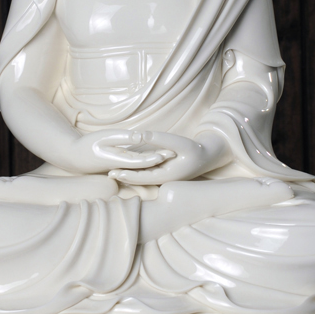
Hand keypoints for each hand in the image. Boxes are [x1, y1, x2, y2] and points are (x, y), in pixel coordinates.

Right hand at [67, 129, 174, 174]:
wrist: (74, 158)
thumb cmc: (87, 145)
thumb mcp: (105, 137)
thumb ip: (124, 137)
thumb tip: (141, 136)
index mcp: (119, 161)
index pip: (141, 160)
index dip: (156, 156)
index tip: (169, 151)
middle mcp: (123, 167)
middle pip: (145, 164)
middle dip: (160, 159)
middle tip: (176, 153)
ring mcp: (121, 167)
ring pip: (142, 165)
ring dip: (155, 159)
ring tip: (170, 152)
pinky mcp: (120, 165)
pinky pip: (136, 163)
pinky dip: (147, 159)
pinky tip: (156, 154)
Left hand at [109, 130, 229, 184]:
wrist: (206, 156)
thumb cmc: (194, 149)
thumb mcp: (178, 142)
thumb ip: (159, 139)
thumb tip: (140, 134)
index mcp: (166, 176)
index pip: (142, 177)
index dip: (127, 175)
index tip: (114, 171)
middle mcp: (163, 179)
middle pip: (139, 179)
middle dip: (124, 177)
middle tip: (108, 174)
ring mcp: (162, 177)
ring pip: (141, 177)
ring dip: (127, 174)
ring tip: (112, 171)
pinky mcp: (163, 172)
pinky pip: (145, 173)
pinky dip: (134, 171)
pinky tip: (125, 167)